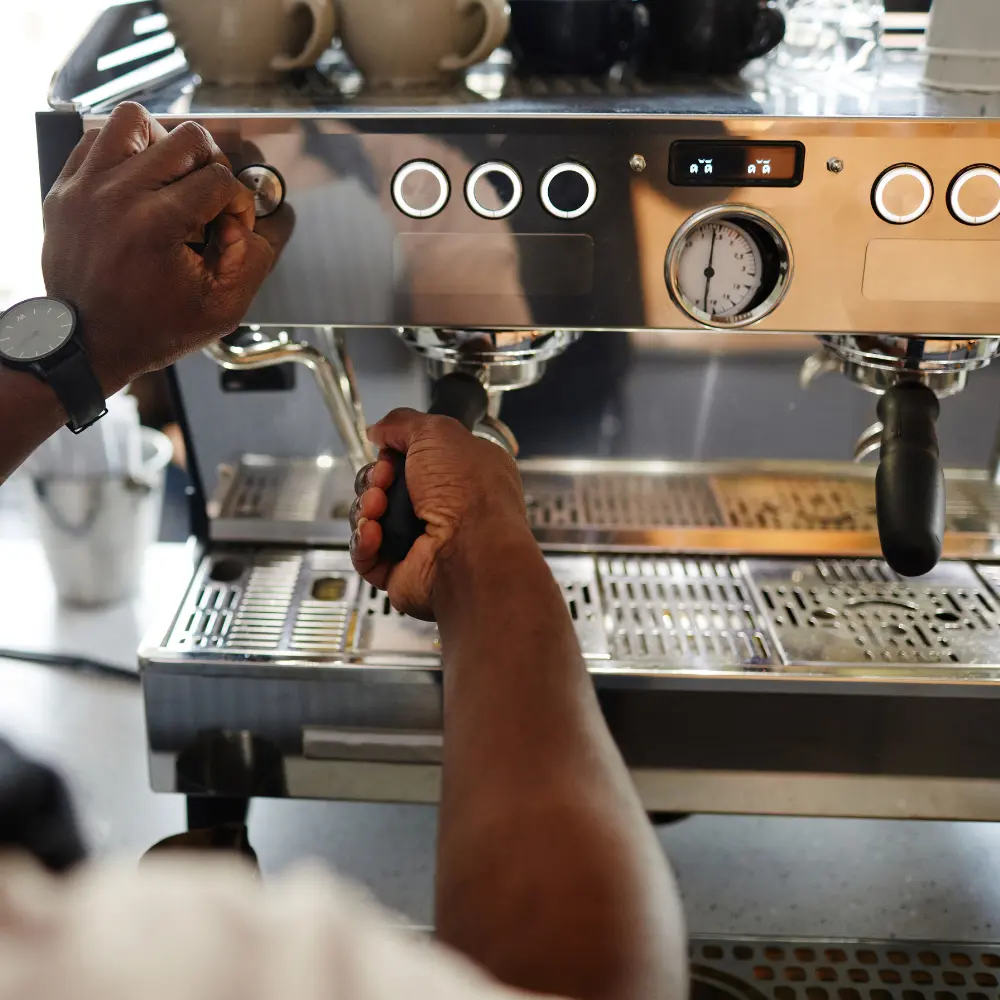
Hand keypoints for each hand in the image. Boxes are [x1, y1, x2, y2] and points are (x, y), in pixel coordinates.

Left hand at [41, 102, 274, 391]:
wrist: (90, 342)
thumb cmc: (151, 328)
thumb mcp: (223, 306)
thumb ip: (254, 257)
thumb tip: (252, 217)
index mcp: (156, 224)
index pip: (220, 179)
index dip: (238, 204)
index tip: (229, 229)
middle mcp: (117, 195)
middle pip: (187, 138)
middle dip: (211, 168)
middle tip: (208, 199)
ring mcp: (86, 186)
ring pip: (137, 120)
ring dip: (165, 145)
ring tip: (172, 178)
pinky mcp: (67, 186)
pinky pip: (99, 136)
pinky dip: (127, 150)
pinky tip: (140, 180)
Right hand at [350, 409, 529, 619]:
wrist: (472, 551)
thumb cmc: (469, 493)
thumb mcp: (437, 433)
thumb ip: (403, 423)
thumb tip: (379, 430)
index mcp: (460, 475)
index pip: (412, 461)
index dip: (391, 455)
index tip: (389, 455)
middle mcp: (444, 509)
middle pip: (384, 489)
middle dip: (374, 481)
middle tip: (384, 481)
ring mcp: (422, 542)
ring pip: (371, 520)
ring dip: (366, 509)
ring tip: (379, 509)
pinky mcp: (401, 571)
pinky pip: (366, 555)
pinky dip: (364, 542)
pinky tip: (374, 533)